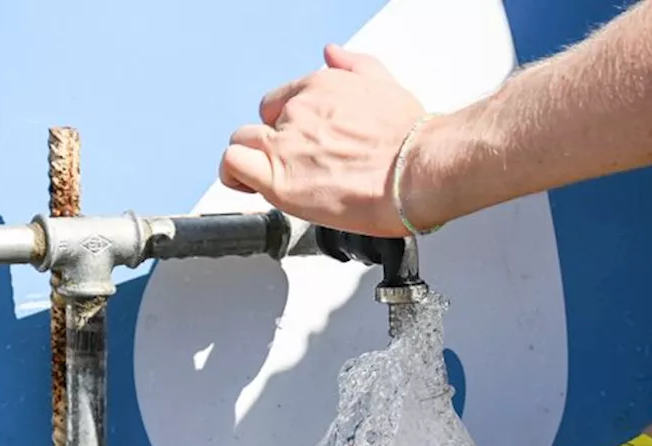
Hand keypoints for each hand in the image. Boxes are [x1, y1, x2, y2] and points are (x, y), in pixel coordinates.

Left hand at [219, 44, 427, 236]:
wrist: (417, 169)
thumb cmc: (411, 139)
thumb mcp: (384, 84)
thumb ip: (355, 65)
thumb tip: (334, 53)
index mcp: (321, 87)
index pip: (283, 102)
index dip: (288, 126)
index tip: (301, 145)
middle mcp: (299, 111)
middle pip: (262, 122)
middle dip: (271, 142)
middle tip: (293, 166)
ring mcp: (286, 144)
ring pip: (243, 143)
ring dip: (252, 161)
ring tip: (271, 181)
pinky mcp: (279, 178)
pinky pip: (234, 166)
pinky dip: (235, 176)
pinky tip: (249, 186)